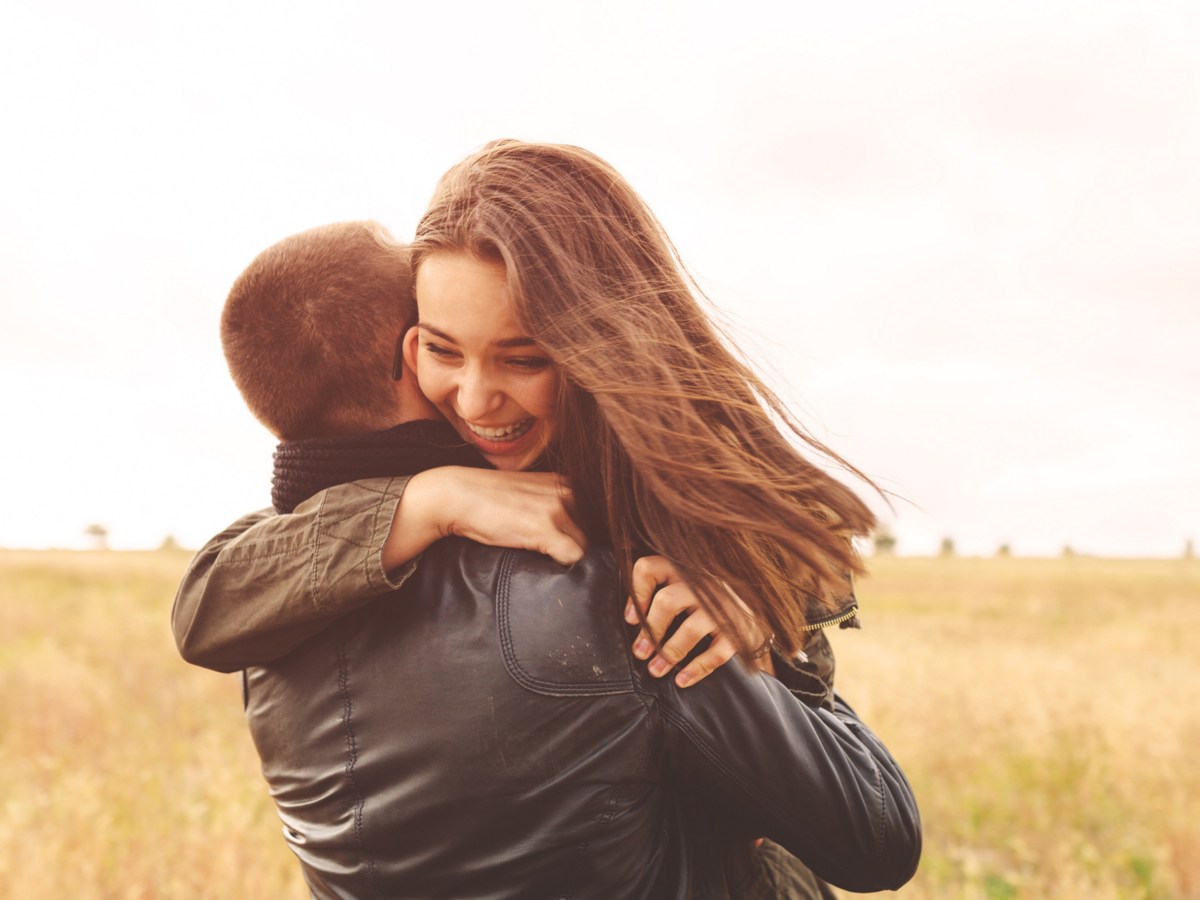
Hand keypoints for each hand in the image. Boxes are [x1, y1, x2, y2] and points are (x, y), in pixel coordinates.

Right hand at [384, 467, 586, 569]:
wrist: (455, 494)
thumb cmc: (487, 501)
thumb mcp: (528, 495)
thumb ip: (552, 507)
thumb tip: (573, 541)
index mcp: (564, 482)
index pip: (594, 518)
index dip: (582, 538)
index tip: (570, 551)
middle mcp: (566, 491)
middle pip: (591, 534)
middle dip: (577, 550)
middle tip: (556, 562)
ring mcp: (557, 508)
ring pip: (584, 548)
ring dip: (569, 561)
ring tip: (547, 565)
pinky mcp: (545, 528)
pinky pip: (574, 558)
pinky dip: (565, 569)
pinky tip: (545, 568)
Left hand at [624, 555, 772, 687]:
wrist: (754, 612)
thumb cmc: (706, 601)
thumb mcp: (684, 585)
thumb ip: (660, 589)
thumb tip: (630, 618)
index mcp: (683, 569)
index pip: (649, 568)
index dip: (636, 593)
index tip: (631, 620)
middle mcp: (702, 583)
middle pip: (667, 601)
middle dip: (651, 631)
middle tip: (640, 653)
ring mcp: (722, 606)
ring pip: (690, 628)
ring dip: (669, 653)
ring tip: (656, 670)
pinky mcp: (738, 630)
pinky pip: (716, 652)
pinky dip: (697, 668)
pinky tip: (682, 680)